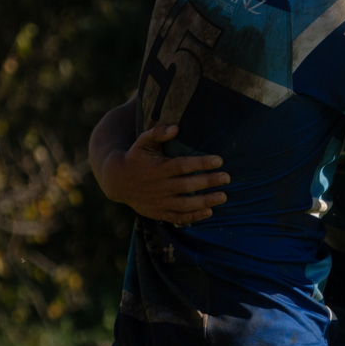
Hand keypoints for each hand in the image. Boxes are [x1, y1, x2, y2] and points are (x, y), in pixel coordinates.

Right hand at [101, 122, 228, 224]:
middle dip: (208, 182)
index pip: (182, 166)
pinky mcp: (158, 213)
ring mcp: (158, 202)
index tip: (219, 160)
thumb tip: (176, 127)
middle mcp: (158, 186)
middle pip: (186, 185)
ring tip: (223, 196)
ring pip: (184, 205)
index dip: (201, 163)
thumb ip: (158, 132)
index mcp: (157, 168)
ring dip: (205, 202)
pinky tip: (209, 211)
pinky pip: (177, 218)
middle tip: (227, 178)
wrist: (117, 180)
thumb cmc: (136, 157)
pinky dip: (193, 217)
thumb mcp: (143, 141)